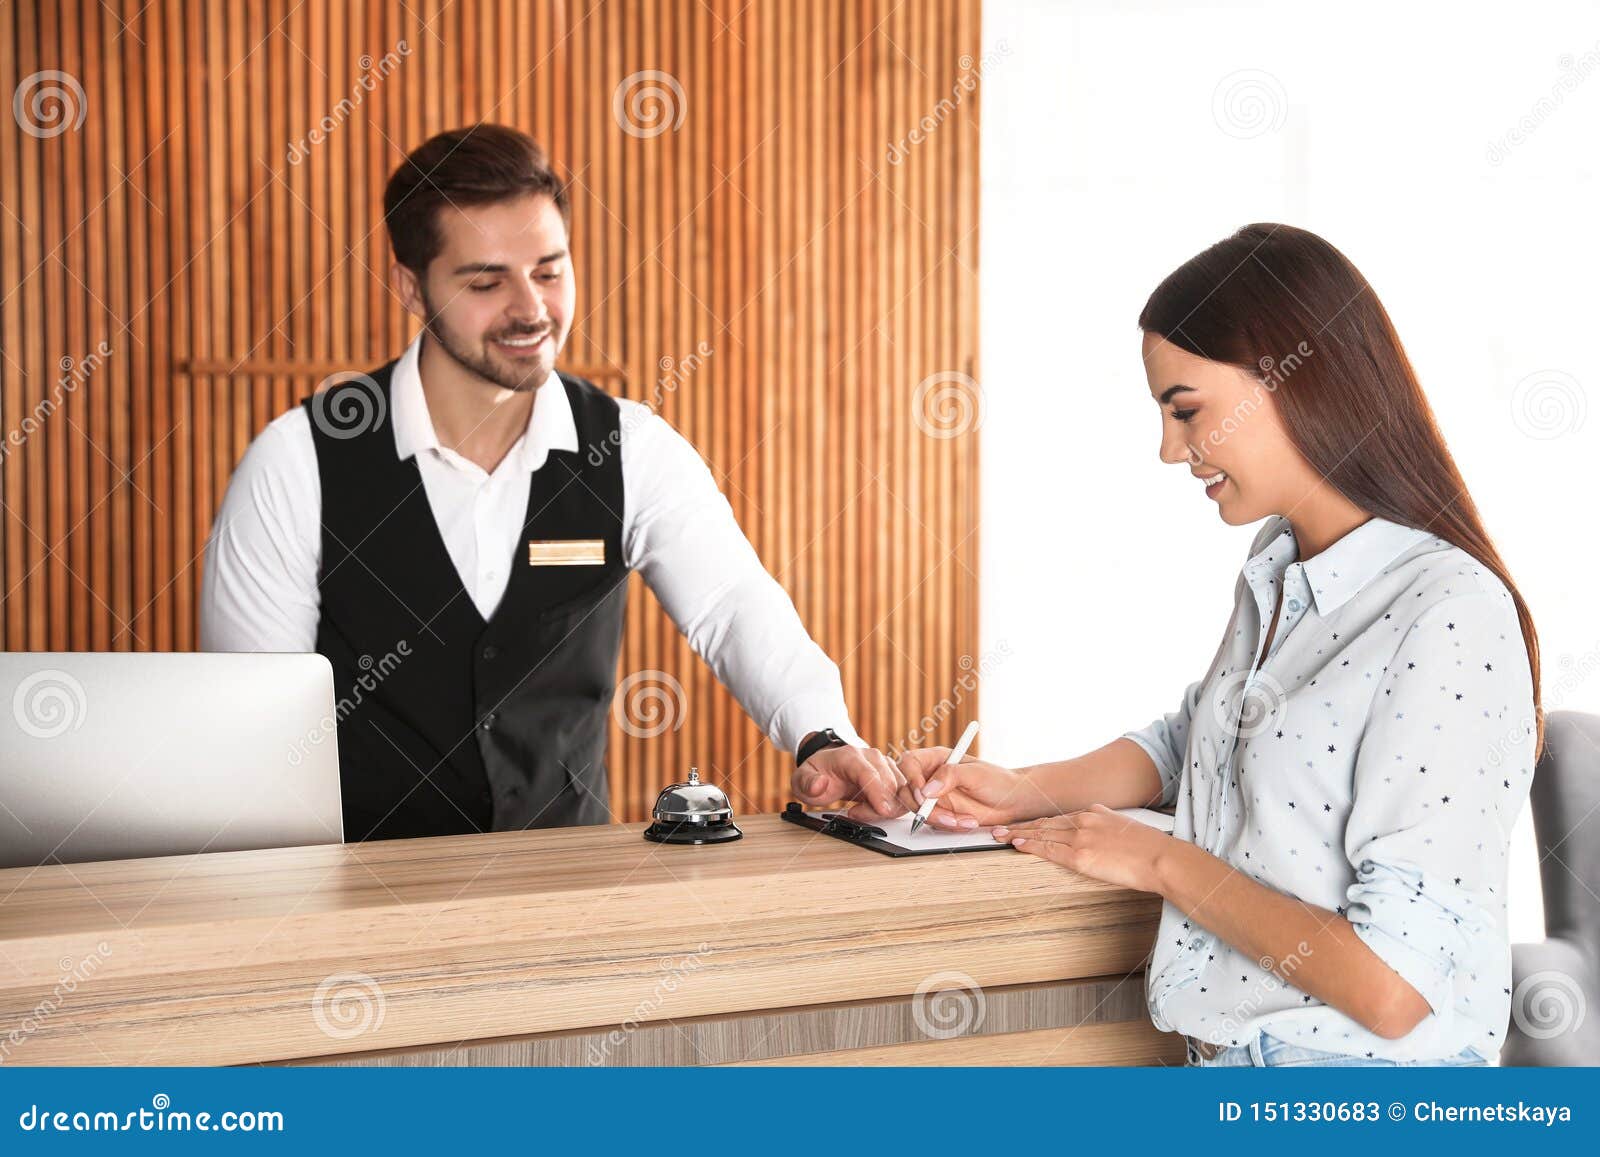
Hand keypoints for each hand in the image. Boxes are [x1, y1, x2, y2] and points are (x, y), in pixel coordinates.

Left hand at [791, 743, 913, 819]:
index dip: (878, 793)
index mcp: (850, 756)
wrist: (829, 765)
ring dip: (888, 808)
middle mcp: (872, 757)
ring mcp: (885, 764)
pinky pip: (904, 793)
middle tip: (856, 814)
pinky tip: (877, 809)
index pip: (869, 773)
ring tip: (862, 811)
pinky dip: (895, 806)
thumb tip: (819, 785)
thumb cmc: (819, 772)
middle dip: (878, 807)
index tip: (883, 810)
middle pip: (888, 784)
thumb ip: (807, 783)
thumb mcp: (802, 779)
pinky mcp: (893, 774)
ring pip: (900, 790)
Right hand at [895, 747, 1043, 828]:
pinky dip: (947, 825)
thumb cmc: (997, 781)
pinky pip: (931, 822)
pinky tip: (967, 822)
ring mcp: (934, 796)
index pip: (909, 763)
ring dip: (938, 818)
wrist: (1012, 802)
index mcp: (936, 758)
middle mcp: (931, 777)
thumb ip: (949, 776)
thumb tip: (927, 789)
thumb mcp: (974, 773)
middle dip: (922, 806)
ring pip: (917, 809)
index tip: (923, 793)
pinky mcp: (940, 813)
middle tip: (942, 814)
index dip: (911, 778)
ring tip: (963, 820)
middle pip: (907, 790)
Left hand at [993, 804, 1179, 893]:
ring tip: (999, 836)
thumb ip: (1106, 823)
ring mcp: (1081, 838)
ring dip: (1018, 834)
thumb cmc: (1149, 847)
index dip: (1037, 821)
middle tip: (998, 828)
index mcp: (1094, 812)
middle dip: (1019, 826)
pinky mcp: (1081, 856)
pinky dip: (1030, 846)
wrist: (1161, 858)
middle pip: (1044, 822)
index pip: (1058, 817)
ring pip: (1042, 834)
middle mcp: (1084, 820)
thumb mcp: (1123, 826)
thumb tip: (1097, 822)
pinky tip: (1017, 846)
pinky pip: (1049, 850)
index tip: (1023, 824)